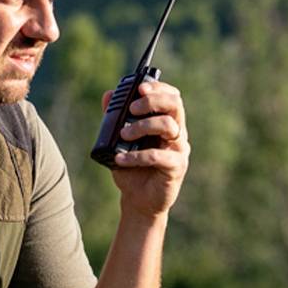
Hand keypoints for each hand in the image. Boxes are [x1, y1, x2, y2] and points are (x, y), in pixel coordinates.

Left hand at [100, 78, 189, 217]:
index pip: (171, 97)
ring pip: (169, 126)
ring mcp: (179, 150)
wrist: (138, 200)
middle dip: (153, 101)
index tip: (140, 87)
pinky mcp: (176, 168)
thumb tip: (108, 95)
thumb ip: (115, 118)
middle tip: (132, 109)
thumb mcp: (118, 141)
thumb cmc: (131, 168)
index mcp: (167, 122)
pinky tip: (120, 159)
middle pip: (175, 106)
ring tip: (123, 135)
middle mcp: (177, 133)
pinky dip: (137, 156)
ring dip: (143, 126)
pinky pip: (159, 156)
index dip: (158, 88)